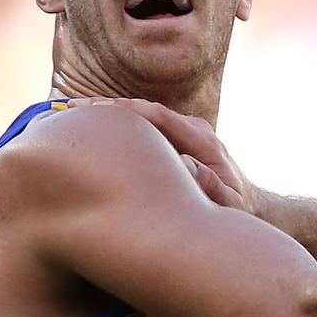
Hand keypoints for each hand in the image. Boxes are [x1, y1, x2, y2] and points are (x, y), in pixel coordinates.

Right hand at [69, 97, 257, 211]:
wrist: (247, 202)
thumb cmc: (235, 208)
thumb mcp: (228, 203)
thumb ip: (210, 185)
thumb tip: (183, 164)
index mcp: (204, 142)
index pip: (161, 118)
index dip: (129, 111)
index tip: (98, 109)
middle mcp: (194, 130)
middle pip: (146, 111)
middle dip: (109, 108)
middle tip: (69, 108)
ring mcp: (186, 132)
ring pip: (143, 117)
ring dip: (109, 115)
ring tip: (69, 113)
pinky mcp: (177, 139)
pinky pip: (145, 128)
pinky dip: (118, 125)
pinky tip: (89, 127)